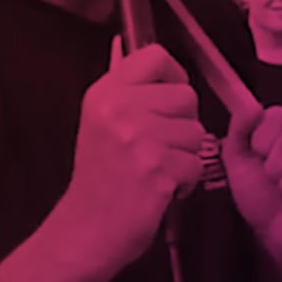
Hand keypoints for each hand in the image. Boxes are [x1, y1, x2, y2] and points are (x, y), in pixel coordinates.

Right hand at [51, 38, 205, 269]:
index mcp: (105, 93)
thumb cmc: (100, 178)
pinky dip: (186, 180)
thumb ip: (127, 89)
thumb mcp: (101, 122)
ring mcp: (139, 138)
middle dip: (183, 123)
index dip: (174, 75)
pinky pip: (196, 163)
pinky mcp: (157, 168)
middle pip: (186, 95)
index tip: (168, 98)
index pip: (156, 56)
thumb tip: (146, 51)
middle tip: (160, 146)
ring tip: (157, 169)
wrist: (84, 231)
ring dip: (185, 154)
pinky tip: (162, 188)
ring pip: (196, 131)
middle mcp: (120, 109)